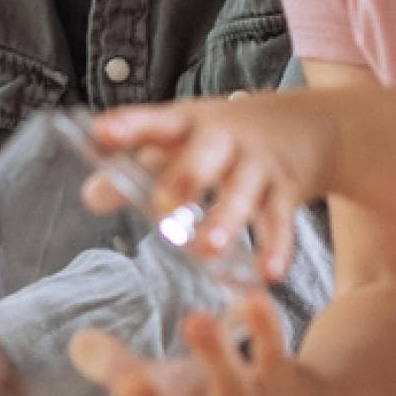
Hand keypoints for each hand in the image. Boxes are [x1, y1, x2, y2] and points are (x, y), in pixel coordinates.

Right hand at [67, 292, 308, 395]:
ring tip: (195, 319)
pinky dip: (265, 328)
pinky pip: (275, 355)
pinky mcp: (284, 384)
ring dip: (216, 356)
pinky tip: (251, 298)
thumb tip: (80, 343)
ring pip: (234, 391)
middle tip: (127, 384)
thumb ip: (119, 371)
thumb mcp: (166, 394)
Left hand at [86, 94, 342, 280]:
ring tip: (208, 250)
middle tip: (162, 204)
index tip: (101, 133)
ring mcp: (256, 164)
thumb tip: (91, 197)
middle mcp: (223, 139)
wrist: (305, 124)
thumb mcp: (178, 141)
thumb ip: (133, 167)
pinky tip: (267, 274)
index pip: (153, 121)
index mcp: (186, 123)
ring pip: (242, 192)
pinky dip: (276, 248)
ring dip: (225, 220)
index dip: (128, 126)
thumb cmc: (220, 138)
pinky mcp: (285, 191)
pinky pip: (280, 221)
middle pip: (204, 153)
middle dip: (185, 177)